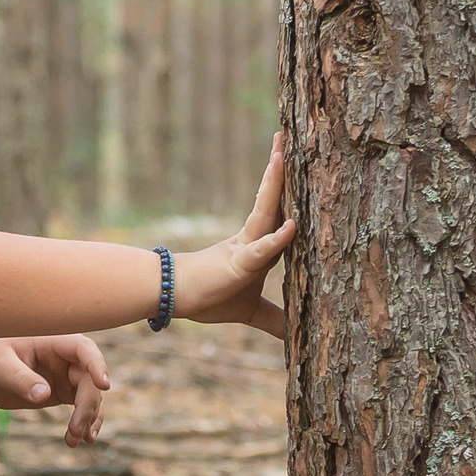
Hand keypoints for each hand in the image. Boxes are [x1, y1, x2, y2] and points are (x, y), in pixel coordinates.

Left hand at [0, 335, 111, 444]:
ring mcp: (65, 375)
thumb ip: (20, 379)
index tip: (103, 385)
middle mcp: (63, 357)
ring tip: (74, 441)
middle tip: (75, 431)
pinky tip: (80, 440)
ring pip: (90, 395)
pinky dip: (85, 422)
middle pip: (89, 379)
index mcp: (50, 340)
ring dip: (88, 418)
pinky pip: (82, 406)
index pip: (83, 348)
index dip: (97, 364)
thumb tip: (44, 395)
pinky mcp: (61, 392)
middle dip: (87, 405)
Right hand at [172, 136, 295, 338]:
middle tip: (284, 138)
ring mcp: (245, 249)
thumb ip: (275, 320)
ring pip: (265, 213)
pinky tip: (291, 226)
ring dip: (274, 184)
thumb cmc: (211, 299)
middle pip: (273, 201)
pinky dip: (276, 240)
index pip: (279, 214)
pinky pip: (260, 251)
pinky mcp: (238, 265)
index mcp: (258, 246)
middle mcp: (253, 240)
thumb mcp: (252, 312)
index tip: (299, 164)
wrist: (176, 299)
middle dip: (280, 170)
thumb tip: (296, 337)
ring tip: (281, 153)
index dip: (291, 191)